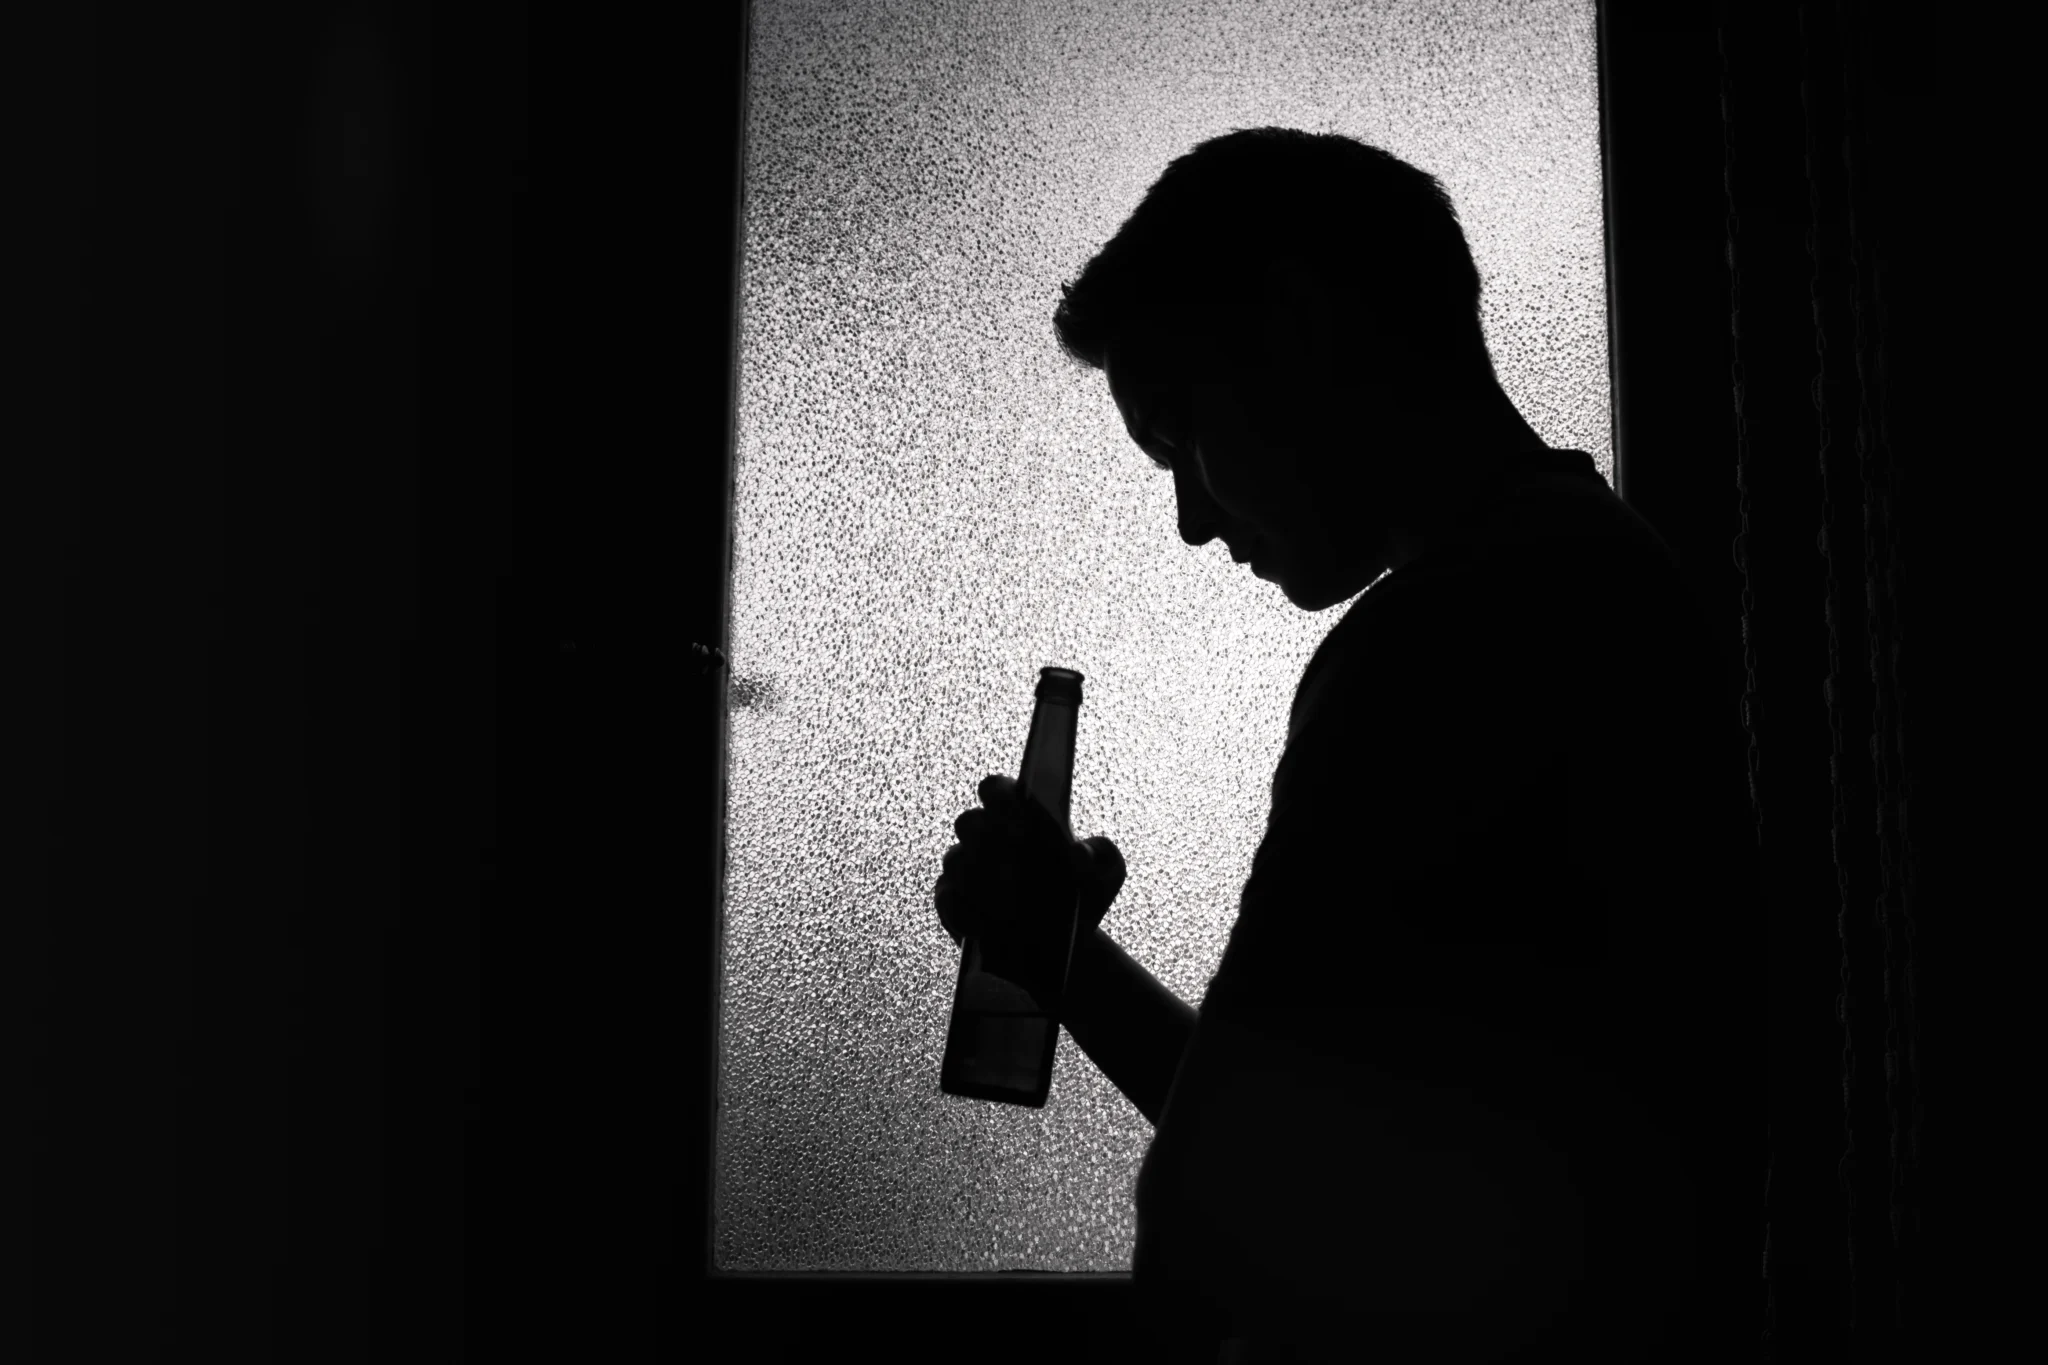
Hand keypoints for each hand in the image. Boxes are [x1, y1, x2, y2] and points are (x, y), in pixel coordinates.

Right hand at [935, 774, 1126, 1006]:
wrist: (1064, 948)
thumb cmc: (1080, 898)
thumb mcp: (1106, 876)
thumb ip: (1103, 856)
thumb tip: (1079, 852)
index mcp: (1018, 817)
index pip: (996, 789)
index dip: (1001, 795)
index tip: (1021, 813)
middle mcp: (985, 838)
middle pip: (969, 821)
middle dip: (992, 838)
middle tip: (1019, 859)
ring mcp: (964, 870)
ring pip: (956, 861)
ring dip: (983, 881)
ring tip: (1012, 902)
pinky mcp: (951, 905)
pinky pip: (948, 900)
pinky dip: (967, 913)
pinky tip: (989, 926)